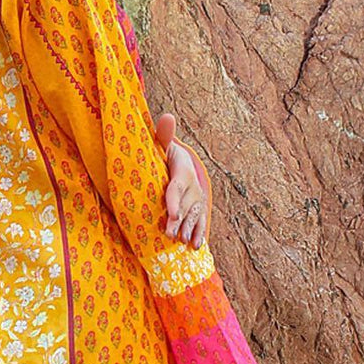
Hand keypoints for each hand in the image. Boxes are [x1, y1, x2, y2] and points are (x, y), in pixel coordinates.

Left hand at [156, 112, 209, 249]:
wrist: (181, 162)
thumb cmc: (167, 154)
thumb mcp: (164, 144)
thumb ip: (163, 135)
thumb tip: (167, 116)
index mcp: (182, 171)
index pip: (178, 187)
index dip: (175, 201)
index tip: (171, 214)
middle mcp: (193, 187)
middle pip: (186, 206)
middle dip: (179, 221)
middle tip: (170, 235)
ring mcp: (197, 199)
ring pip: (194, 216)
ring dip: (188, 230)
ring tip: (181, 242)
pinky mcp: (199, 209)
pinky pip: (200, 222)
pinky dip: (198, 234)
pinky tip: (194, 247)